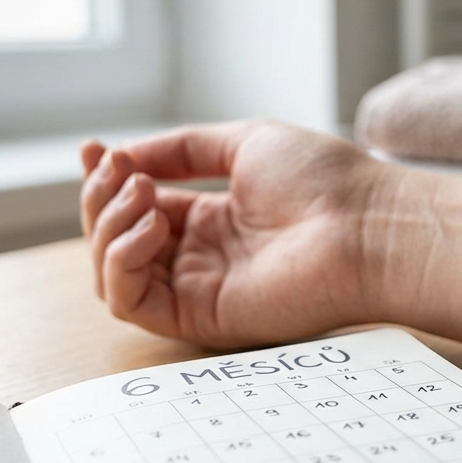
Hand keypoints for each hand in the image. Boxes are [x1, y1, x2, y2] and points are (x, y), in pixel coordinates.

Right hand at [80, 120, 394, 346]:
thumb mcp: (245, 143)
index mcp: (212, 220)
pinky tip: (153, 227)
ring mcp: (200, 290)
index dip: (105, 181)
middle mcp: (202, 258)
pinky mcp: (202, 319)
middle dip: (100, 199)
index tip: (93, 149)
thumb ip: (182, 149)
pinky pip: (130, 303)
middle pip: (113, 240)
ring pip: (112, 273)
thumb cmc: (326, 181)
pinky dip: (122, 262)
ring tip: (143, 194)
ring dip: (106, 228)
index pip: (136, 208)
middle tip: (119, 170)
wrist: (368, 224)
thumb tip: (124, 156)